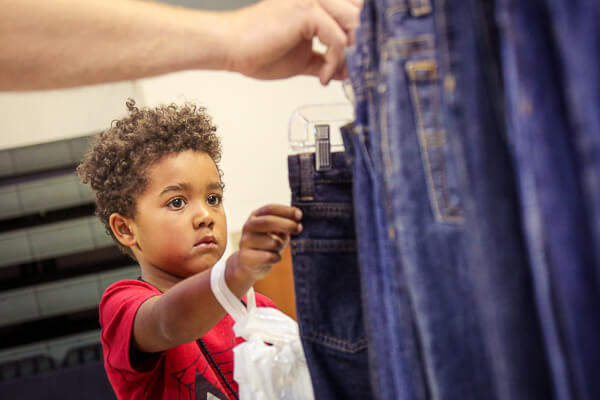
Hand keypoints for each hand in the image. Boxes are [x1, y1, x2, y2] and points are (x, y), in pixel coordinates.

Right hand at [224, 0, 362, 84]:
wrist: (229, 47)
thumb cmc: (256, 49)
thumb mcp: (302, 59)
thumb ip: (325, 61)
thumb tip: (344, 71)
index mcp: (318, 2)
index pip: (356, 12)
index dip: (363, 38)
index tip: (356, 65)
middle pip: (362, 15)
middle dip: (362, 46)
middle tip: (353, 70)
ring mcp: (313, 0)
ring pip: (355, 24)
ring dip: (351, 55)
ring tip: (335, 73)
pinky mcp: (307, 11)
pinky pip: (338, 39)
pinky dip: (335, 62)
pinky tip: (322, 77)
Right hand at [228, 204, 302, 281]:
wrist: (247, 264)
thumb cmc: (266, 245)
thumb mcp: (276, 231)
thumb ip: (285, 224)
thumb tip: (297, 221)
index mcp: (255, 216)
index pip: (270, 209)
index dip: (286, 211)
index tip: (299, 215)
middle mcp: (248, 227)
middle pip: (268, 221)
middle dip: (287, 224)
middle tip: (299, 228)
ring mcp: (245, 242)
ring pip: (272, 242)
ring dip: (280, 246)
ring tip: (276, 249)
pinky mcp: (245, 257)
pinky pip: (269, 257)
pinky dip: (277, 258)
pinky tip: (273, 258)